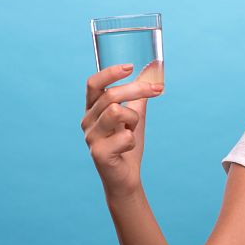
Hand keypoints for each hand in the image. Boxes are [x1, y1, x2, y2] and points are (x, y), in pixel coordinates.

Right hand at [82, 64, 163, 197]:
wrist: (125, 177)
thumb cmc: (127, 146)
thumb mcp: (134, 117)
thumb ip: (137, 98)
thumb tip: (150, 75)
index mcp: (92, 110)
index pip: (93, 84)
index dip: (110, 73)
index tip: (130, 66)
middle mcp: (87, 121)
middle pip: (111, 95)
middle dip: (138, 89)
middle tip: (158, 90)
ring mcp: (90, 137)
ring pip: (117, 112)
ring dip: (133, 119)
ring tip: (132, 130)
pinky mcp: (98, 153)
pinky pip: (125, 136)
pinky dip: (133, 140)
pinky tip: (127, 149)